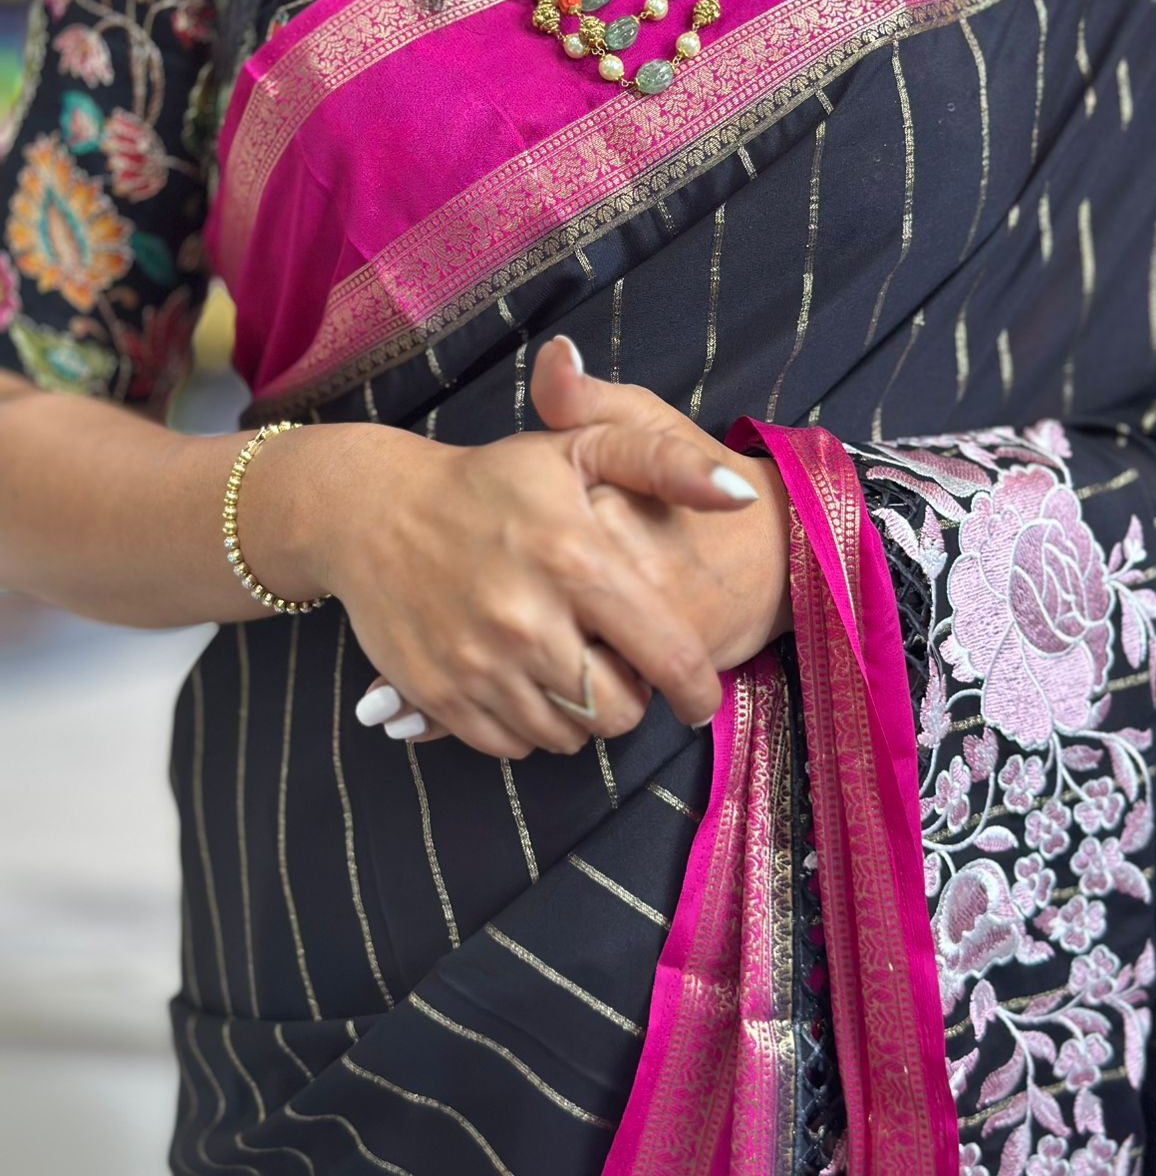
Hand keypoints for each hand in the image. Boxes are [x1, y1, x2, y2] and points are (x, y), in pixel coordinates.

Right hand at [260, 341, 762, 759]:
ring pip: (567, 737)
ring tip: (568, 666)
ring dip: (579, 714)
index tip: (700, 697)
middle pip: (617, 713)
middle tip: (616, 665)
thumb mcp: (579, 449)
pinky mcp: (440, 695)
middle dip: (631, 699)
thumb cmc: (490, 481)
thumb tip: (743, 496)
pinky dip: (529, 726)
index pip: (667, 656)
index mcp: (575, 559)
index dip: (697, 689)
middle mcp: (528, 621)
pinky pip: (512, 746)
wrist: (373, 511)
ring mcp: (479, 665)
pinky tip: (523, 679)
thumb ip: (667, 464)